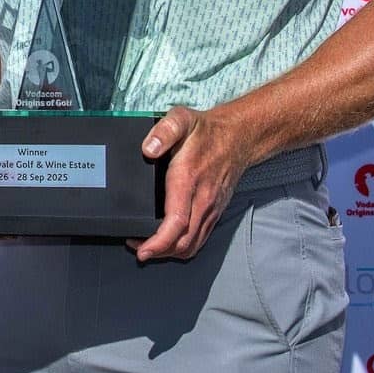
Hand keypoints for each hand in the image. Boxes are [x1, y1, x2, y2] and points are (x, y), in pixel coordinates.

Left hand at [127, 105, 252, 261]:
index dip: (158, 242)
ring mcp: (210, 209)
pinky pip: (199, 238)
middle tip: (136, 248)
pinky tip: (168, 241)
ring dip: (170, 252)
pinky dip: (183, 246)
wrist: (237, 136)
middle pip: (183, 242)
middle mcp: (202, 200)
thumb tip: (148, 149)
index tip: (142, 250)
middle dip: (158, 252)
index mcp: (188, 181)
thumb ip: (163, 132)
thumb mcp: (181, 120)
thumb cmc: (206, 131)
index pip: (176, 223)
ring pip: (192, 245)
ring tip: (148, 247)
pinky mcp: (214, 212)